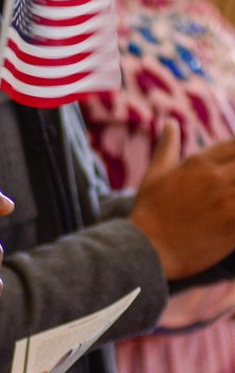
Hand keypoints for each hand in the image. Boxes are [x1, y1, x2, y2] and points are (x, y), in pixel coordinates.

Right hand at [131, 120, 234, 278]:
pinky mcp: (233, 222)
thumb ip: (167, 147)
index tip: (232, 168)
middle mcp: (215, 176)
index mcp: (198, 162)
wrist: (145, 248)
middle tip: (232, 187)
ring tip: (233, 200)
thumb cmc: (149, 211)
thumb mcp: (154, 174)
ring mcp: (226, 199)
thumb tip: (171, 124)